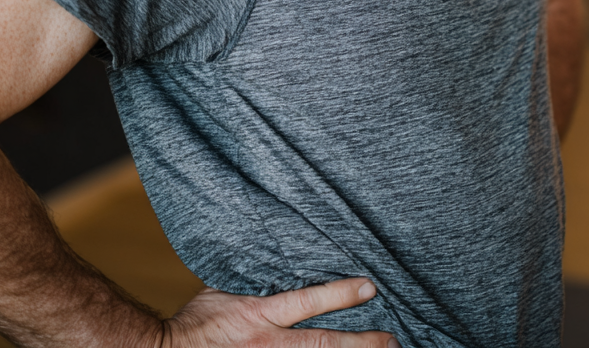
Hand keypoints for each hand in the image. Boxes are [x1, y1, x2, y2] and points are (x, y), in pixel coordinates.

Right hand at [160, 278, 397, 347]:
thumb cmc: (197, 321)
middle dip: (360, 343)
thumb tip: (279, 250)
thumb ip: (256, 277)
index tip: (370, 287)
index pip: (307, 302)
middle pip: (322, 345)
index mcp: (259, 314)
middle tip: (392, 341)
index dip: (340, 295)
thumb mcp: (224, 289)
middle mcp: (267, 345)